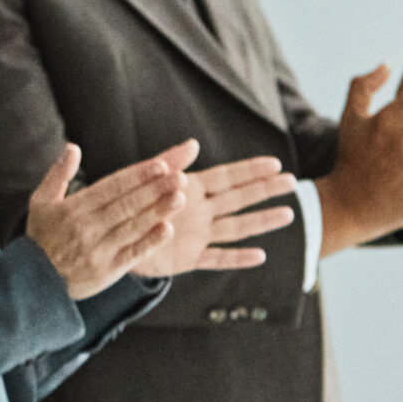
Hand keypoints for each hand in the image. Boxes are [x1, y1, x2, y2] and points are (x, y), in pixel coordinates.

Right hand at [23, 143, 185, 298]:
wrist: (34, 281)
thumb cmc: (41, 236)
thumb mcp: (40, 202)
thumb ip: (58, 174)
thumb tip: (72, 148)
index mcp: (73, 208)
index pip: (111, 187)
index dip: (136, 176)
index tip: (160, 165)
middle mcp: (86, 228)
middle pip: (126, 205)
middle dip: (154, 189)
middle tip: (180, 177)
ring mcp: (98, 250)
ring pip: (132, 227)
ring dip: (157, 211)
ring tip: (180, 197)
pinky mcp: (107, 271)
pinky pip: (132, 254)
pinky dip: (150, 242)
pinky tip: (167, 229)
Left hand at [128, 146, 297, 277]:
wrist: (111, 237)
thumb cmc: (130, 204)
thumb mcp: (147, 180)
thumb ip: (170, 164)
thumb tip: (193, 143)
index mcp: (190, 189)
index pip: (226, 177)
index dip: (250, 170)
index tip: (275, 164)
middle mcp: (200, 211)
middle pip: (238, 199)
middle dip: (264, 190)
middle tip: (292, 182)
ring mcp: (197, 235)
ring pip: (236, 227)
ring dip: (261, 221)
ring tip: (288, 214)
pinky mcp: (189, 258)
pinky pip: (217, 258)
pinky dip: (237, 258)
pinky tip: (259, 256)